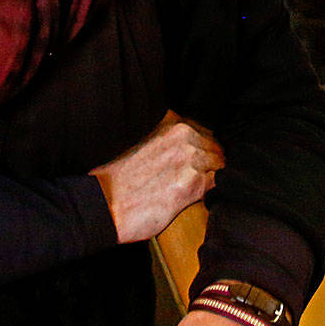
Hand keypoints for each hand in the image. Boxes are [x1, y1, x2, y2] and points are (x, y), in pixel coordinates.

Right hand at [92, 113, 223, 244]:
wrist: (105, 202)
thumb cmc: (121, 179)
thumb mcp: (148, 144)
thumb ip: (173, 142)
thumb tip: (195, 149)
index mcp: (172, 122)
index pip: (206, 133)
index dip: (205, 150)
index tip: (198, 162)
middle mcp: (184, 135)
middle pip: (216, 148)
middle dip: (210, 164)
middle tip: (194, 179)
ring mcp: (190, 158)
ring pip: (219, 166)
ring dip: (210, 178)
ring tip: (191, 189)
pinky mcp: (193, 184)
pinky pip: (216, 184)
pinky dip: (210, 192)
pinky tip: (193, 198)